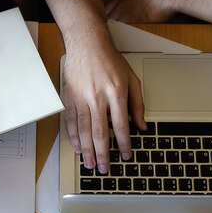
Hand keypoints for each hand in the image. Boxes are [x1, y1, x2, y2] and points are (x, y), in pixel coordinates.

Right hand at [63, 42, 145, 173]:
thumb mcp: (131, 79)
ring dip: (87, 150)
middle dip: (102, 154)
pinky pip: (71, 121)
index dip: (124, 143)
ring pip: (84, 130)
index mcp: (116, 92)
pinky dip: (74, 137)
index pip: (121, 125)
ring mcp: (81, 98)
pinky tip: (77, 148)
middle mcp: (98, 97)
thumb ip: (137, 104)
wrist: (87, 44)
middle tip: (104, 168)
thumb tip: (142, 126)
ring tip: (90, 164)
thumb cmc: (109, 60)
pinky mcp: (70, 97)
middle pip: (100, 132)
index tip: (126, 155)